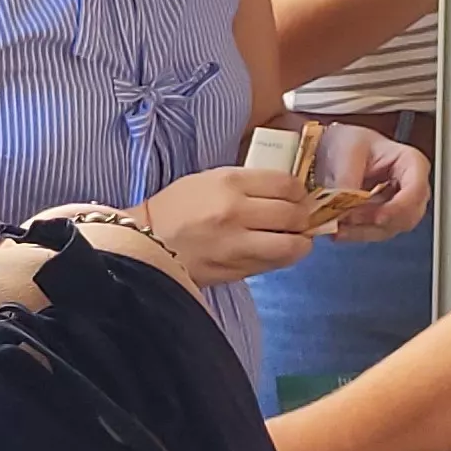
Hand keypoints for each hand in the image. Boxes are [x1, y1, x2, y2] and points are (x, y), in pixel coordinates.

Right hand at [138, 166, 318, 283]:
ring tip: (295, 238)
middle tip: (300, 218)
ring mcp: (236, 245)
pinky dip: (282, 257)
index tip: (297, 195)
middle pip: (294, 214)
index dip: (299, 191)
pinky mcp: (235, 270)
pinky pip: (273, 264)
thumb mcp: (209, 180)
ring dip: (300, 242)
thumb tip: (286, 193)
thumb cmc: (177, 207)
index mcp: (229, 183)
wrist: (147, 242)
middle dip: (304, 217)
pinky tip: (277, 251)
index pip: (286, 184)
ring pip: (291, 246)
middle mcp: (236, 212)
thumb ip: (247, 184)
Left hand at [308, 124, 429, 241]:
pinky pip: (375, 232)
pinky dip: (356, 233)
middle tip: (349, 218)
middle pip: (407, 216)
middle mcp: (411, 187)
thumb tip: (347, 206)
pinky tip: (338, 229)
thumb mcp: (347, 152)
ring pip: (390, 229)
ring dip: (363, 231)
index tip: (378, 217)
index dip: (399, 208)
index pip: (416, 190)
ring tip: (338, 225)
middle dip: (377, 222)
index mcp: (411, 163)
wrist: (333, 150)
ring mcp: (399, 205)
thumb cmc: (349, 142)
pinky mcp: (383, 217)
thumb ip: (349, 179)